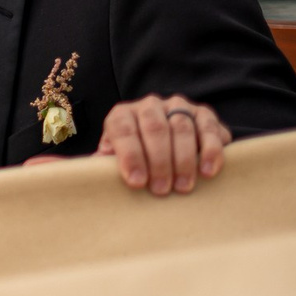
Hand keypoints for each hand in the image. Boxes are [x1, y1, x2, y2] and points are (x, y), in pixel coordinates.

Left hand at [96, 95, 230, 195]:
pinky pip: (209, 128)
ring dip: (183, 159)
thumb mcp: (117, 160)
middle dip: (158, 161)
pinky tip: (207, 171)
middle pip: (154, 127)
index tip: (136, 182)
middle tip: (161, 190)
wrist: (169, 146)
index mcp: (123, 114)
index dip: (129, 155)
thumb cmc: (137, 160)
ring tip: (183, 187)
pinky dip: (210, 150)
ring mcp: (178, 106)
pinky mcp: (204, 114)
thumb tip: (85, 170)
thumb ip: (104, 164)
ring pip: (181, 127)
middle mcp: (149, 106)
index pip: (122, 128)